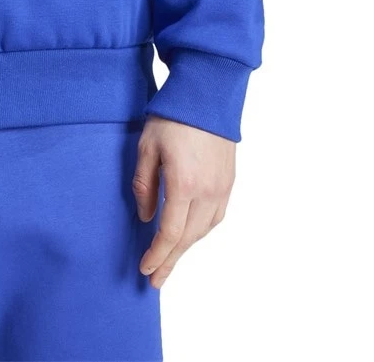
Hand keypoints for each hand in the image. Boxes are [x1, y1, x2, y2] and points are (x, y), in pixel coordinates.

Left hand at [131, 115, 235, 287]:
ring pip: (204, 230)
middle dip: (171, 260)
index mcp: (183, 184)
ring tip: (170, 260)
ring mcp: (221, 187)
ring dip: (186, 248)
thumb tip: (145, 217)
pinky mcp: (229, 181)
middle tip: (156, 279)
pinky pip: (216, 217)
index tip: (146, 269)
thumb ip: (144, 184)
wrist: (207, 95)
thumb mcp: (147, 146)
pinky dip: (202, 231)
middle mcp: (207, 191)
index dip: (158, 254)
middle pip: (188, 238)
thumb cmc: (172, 117)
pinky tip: (191, 235)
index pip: (170, 232)